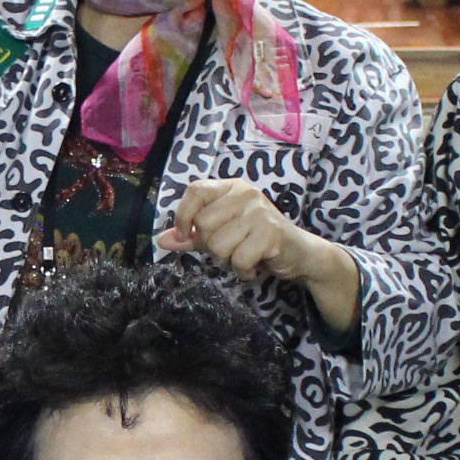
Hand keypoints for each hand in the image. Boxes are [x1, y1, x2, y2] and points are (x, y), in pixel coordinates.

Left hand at [157, 179, 362, 330]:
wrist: (299, 254)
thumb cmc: (256, 241)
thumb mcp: (221, 235)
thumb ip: (191, 237)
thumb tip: (161, 240)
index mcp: (230, 188)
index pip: (195, 190)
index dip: (183, 215)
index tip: (186, 234)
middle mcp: (245, 194)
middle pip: (204, 224)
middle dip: (212, 247)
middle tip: (232, 249)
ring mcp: (259, 211)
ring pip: (218, 245)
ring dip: (228, 261)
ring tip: (245, 257)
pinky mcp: (271, 232)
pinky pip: (238, 260)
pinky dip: (243, 271)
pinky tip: (255, 266)